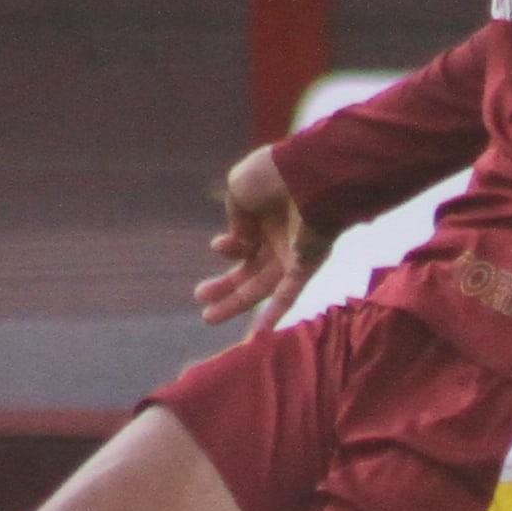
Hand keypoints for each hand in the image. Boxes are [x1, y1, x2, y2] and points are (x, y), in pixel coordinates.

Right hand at [193, 143, 314, 329]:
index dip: (229, 247)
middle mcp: (281, 234)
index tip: (218, 247)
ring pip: (262, 287)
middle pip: (250, 268)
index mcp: (265, 212)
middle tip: (201, 297)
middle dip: (225, 285)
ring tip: (207, 317)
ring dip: (236, 303)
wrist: (310, 174)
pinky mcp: (308, 265)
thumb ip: (235, 216)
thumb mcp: (240, 187)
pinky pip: (289, 295)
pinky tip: (256, 337)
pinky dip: (273, 315)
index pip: (244, 240)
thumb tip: (240, 243)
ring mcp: (295, 252)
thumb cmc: (276, 174)